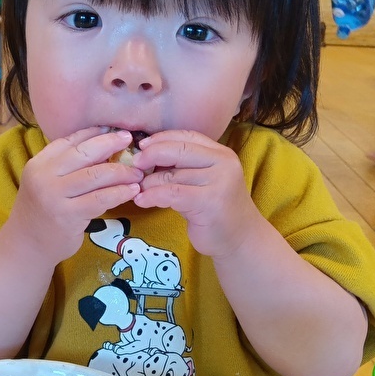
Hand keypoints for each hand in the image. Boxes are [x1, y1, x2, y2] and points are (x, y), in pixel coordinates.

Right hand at [7, 127, 142, 265]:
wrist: (28, 244)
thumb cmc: (43, 210)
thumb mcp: (46, 181)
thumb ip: (67, 165)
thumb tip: (103, 144)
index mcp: (39, 163)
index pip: (70, 141)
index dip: (95, 133)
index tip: (115, 131)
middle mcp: (44, 176)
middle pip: (84, 154)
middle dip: (110, 144)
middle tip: (130, 141)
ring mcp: (54, 196)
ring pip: (95, 176)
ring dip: (121, 172)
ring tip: (137, 173)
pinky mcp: (68, 216)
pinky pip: (99, 200)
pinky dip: (119, 193)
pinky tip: (131, 191)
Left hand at [132, 130, 259, 260]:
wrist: (240, 239)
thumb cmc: (215, 210)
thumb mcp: (202, 181)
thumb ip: (183, 167)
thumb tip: (146, 155)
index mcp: (221, 153)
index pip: (187, 136)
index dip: (161, 138)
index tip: (141, 146)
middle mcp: (223, 162)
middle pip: (179, 150)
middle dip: (151, 155)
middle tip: (134, 165)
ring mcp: (218, 181)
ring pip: (172, 174)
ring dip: (148, 182)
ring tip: (137, 189)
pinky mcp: (209, 201)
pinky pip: (172, 193)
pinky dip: (152, 196)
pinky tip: (141, 201)